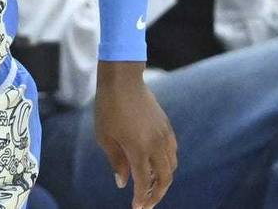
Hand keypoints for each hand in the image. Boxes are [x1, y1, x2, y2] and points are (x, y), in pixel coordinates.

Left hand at [95, 61, 176, 208]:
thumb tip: (122, 182)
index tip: (137, 207)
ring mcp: (164, 136)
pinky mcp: (167, 128)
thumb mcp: (104, 137)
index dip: (141, 197)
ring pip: (171, 167)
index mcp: (138, 149)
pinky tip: (158, 167)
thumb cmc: (108, 108)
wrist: (122, 81)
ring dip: (163, 181)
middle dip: (156, 195)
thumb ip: (116, 161)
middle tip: (147, 204)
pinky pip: (173, 153)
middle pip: (164, 178)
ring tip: (151, 188)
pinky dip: (168, 165)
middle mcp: (156, 145)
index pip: (142, 181)